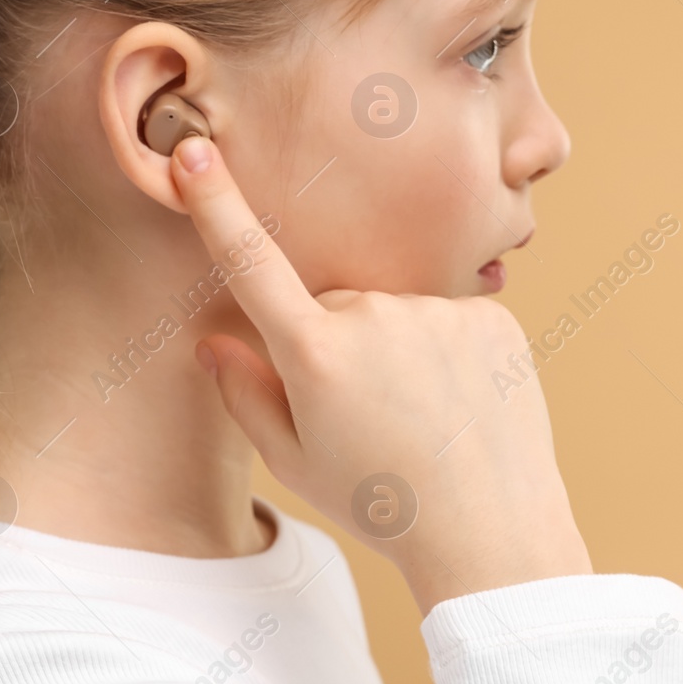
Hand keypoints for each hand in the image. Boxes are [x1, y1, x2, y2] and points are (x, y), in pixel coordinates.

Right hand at [171, 135, 591, 614]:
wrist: (492, 535)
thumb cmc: (382, 506)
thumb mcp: (294, 462)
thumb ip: (244, 395)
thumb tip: (213, 343)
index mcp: (315, 353)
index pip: (251, 262)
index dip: (216, 203)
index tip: (190, 149)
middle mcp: (374, 317)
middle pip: (332, 306)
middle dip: (335, 345)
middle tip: (365, 417)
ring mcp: (438, 313)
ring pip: (392, 314)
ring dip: (395, 351)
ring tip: (419, 418)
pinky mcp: (489, 319)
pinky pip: (446, 321)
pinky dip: (445, 354)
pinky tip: (457, 406)